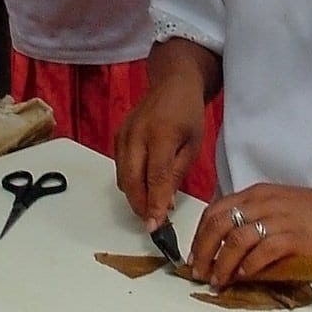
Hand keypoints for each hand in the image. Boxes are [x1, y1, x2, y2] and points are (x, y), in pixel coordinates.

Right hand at [115, 75, 205, 231]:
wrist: (172, 83)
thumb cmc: (188, 114)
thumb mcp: (194, 144)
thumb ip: (178, 174)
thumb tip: (166, 204)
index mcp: (161, 134)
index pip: (156, 176)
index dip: (155, 203)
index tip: (155, 227)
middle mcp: (137, 134)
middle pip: (132, 179)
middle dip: (140, 206)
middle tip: (152, 224)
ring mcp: (123, 134)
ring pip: (123, 177)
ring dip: (135, 196)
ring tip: (151, 209)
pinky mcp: (117, 136)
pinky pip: (120, 167)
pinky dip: (130, 182)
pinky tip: (143, 188)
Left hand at [189, 183, 311, 287]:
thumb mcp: (277, 205)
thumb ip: (254, 217)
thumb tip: (227, 245)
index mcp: (256, 194)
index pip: (215, 211)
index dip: (199, 235)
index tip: (194, 256)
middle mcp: (262, 203)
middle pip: (218, 225)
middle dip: (203, 251)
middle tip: (198, 272)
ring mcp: (277, 219)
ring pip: (235, 240)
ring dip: (222, 264)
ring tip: (217, 280)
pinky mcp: (293, 237)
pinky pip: (262, 252)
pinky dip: (248, 267)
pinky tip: (242, 277)